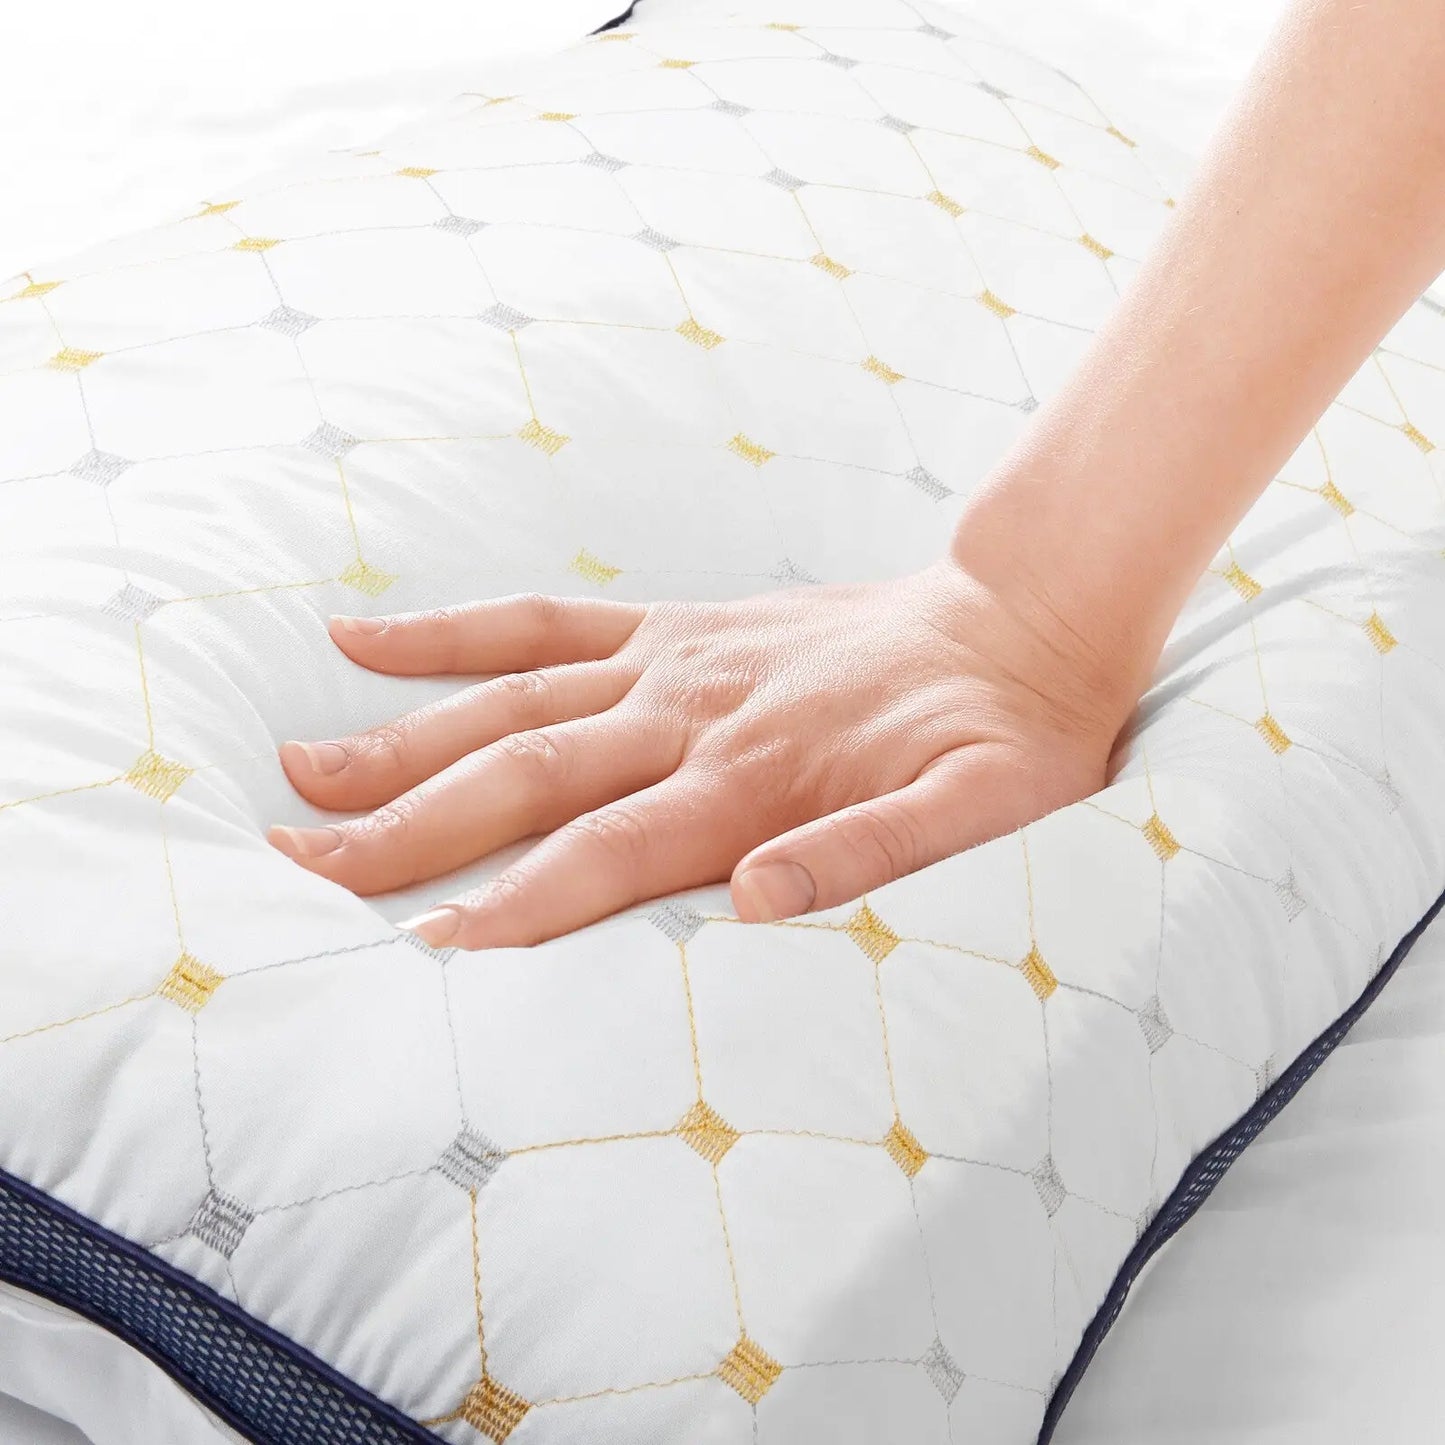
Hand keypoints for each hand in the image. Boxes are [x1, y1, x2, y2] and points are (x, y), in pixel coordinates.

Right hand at [266, 554, 1134, 949]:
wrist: (1017, 619)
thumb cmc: (999, 735)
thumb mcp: (978, 814)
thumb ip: (868, 856)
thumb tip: (753, 906)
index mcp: (752, 779)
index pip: (605, 855)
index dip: (512, 906)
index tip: (420, 952)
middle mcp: (690, 716)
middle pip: (522, 776)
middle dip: (408, 829)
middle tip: (301, 868)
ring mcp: (670, 663)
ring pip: (509, 701)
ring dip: (400, 740)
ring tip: (298, 771)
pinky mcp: (671, 628)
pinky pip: (546, 622)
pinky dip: (456, 632)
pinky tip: (365, 637)